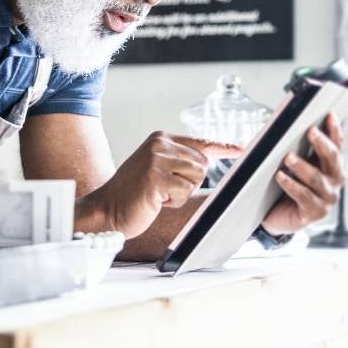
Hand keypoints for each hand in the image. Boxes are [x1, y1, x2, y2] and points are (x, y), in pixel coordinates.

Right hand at [92, 131, 241, 238]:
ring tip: (158, 194)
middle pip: (203, 164)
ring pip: (196, 177)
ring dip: (181, 193)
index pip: (200, 142)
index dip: (223, 147)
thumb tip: (210, 162)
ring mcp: (157, 159)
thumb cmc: (133, 194)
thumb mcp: (157, 169)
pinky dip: (173, 202)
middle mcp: (159, 144)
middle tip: (164, 189)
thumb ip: (180, 161)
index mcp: (161, 138)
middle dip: (189, 182)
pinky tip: (155, 200)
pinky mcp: (156, 177)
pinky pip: (184, 192)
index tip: (240, 149)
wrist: (107, 209)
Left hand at [262, 113, 345, 236]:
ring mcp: (326, 198)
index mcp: (331, 165)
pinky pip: (303, 196)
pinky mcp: (314, 213)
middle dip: (322, 143)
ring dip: (302, 166)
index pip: (337, 144)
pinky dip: (291, 185)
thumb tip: (278, 128)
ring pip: (316, 178)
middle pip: (332, 159)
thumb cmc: (285, 185)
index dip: (335, 130)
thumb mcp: (290, 163)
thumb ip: (291, 147)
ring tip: (288, 157)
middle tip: (310, 130)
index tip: (329, 115)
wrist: (277, 216)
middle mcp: (334, 181)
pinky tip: (280, 176)